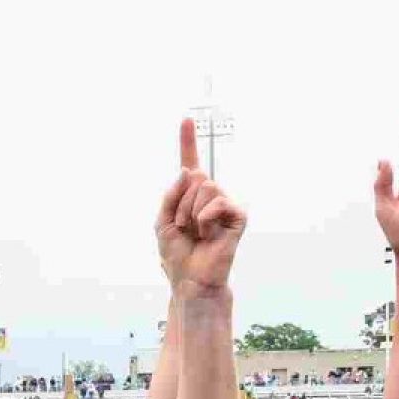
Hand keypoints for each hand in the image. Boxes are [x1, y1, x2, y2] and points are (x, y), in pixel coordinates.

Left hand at [155, 118, 246, 290]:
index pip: (190, 163)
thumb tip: (189, 170)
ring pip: (205, 187)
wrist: (190, 279)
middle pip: (194, 176)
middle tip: (184, 227)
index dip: (188, 141)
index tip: (187, 119)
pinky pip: (217, 203)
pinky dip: (205, 219)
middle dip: (181, 203)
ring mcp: (224, 204)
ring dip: (191, 213)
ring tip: (196, 232)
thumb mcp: (161, 221)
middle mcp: (210, 195)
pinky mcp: (237, 215)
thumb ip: (170, 194)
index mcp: (190, 195)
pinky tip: (207, 234)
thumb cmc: (177, 254)